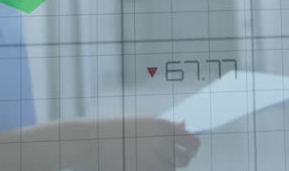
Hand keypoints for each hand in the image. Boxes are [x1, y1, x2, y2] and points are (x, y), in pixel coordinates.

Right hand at [61, 116, 199, 169]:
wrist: (94, 140)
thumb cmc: (117, 128)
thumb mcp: (143, 122)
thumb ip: (165, 126)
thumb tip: (185, 126)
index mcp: (163, 126)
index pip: (192, 141)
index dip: (193, 146)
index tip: (190, 149)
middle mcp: (162, 143)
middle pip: (186, 159)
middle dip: (182, 159)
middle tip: (174, 157)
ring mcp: (154, 160)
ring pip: (172, 169)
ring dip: (167, 166)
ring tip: (152, 159)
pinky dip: (156, 170)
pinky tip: (145, 164)